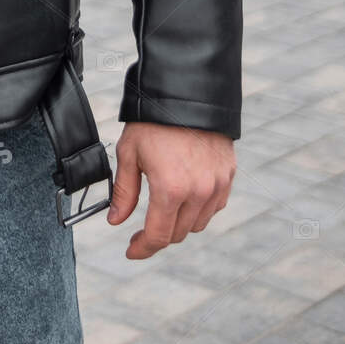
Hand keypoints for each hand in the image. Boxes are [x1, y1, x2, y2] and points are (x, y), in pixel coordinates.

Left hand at [107, 121, 234, 257]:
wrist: (186, 93)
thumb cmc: (153, 121)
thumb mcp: (129, 153)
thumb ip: (123, 192)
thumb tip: (116, 221)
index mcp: (170, 189)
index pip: (158, 236)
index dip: (143, 248)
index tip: (132, 250)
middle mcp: (198, 192)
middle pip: (178, 234)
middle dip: (158, 236)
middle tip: (141, 230)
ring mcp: (217, 185)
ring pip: (197, 223)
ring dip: (179, 223)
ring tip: (163, 209)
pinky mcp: (228, 176)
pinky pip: (214, 206)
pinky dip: (199, 209)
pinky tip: (185, 197)